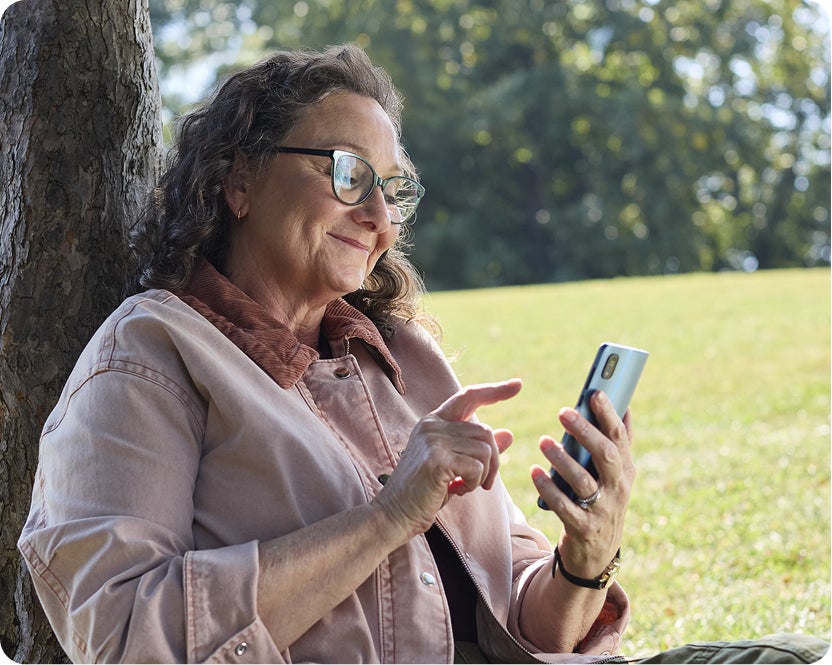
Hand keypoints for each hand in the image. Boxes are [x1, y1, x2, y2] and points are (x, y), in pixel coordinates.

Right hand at [374, 379, 521, 537]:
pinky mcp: (437, 459)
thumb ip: (478, 449)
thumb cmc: (425, 492)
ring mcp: (433, 440)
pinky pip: (478, 468)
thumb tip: (509, 434)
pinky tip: (456, 490)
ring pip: (485, 450)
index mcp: (434, 422)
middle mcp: (432, 425)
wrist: (395, 514)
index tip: (517, 385)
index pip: (468, 396)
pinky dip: (474, 483)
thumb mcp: (456, 467)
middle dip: (492, 461)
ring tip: (463, 486)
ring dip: (482, 476)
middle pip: (485, 432)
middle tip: (481, 483)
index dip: (494, 390)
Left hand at [531, 390, 634, 578]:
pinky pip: (564, 506)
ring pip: (584, 481)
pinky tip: (535, 472)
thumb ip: (617, 443)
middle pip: (606, 456)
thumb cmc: (602, 501)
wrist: (597, 552)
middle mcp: (618, 488)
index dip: (609, 414)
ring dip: (562, 459)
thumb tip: (623, 405)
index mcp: (626, 469)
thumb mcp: (615, 475)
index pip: (620, 437)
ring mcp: (603, 510)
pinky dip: (549, 489)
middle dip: (586, 432)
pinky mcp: (584, 528)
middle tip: (563, 412)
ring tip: (543, 441)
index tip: (594, 392)